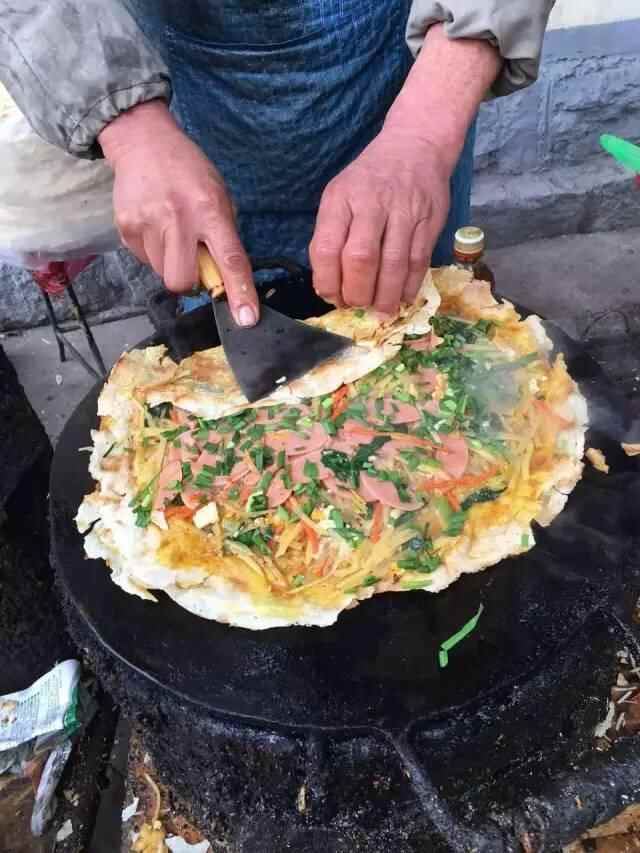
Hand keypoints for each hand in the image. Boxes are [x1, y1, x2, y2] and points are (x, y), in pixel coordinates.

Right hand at [99, 100, 258, 326]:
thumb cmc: (189, 172)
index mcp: (210, 210)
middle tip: (192, 262)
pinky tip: (155, 226)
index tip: (246, 319)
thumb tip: (224, 278)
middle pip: (182, 280)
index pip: (230, 260)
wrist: (143, 141)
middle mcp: (178, 219)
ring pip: (161, 273)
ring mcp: (148, 224)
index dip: (239, 293)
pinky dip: (153, 252)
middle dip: (190, 282)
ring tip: (170, 233)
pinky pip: (144, 260)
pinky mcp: (125, 228)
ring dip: (170, 263)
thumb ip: (223, 235)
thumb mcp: (218, 195)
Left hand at [309, 130, 450, 313]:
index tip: (332, 297)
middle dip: (357, 293)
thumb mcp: (339, 196)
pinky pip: (419, 261)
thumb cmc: (369, 179)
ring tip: (381, 310)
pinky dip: (410, 285)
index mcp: (341, 198)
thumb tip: (332, 286)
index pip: (327, 248)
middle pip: (361, 259)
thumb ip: (332, 236)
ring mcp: (403, 211)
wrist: (415, 145)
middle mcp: (371, 203)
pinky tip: (403, 297)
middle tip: (358, 305)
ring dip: (386, 295)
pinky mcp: (429, 220)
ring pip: (393, 264)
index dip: (328, 282)